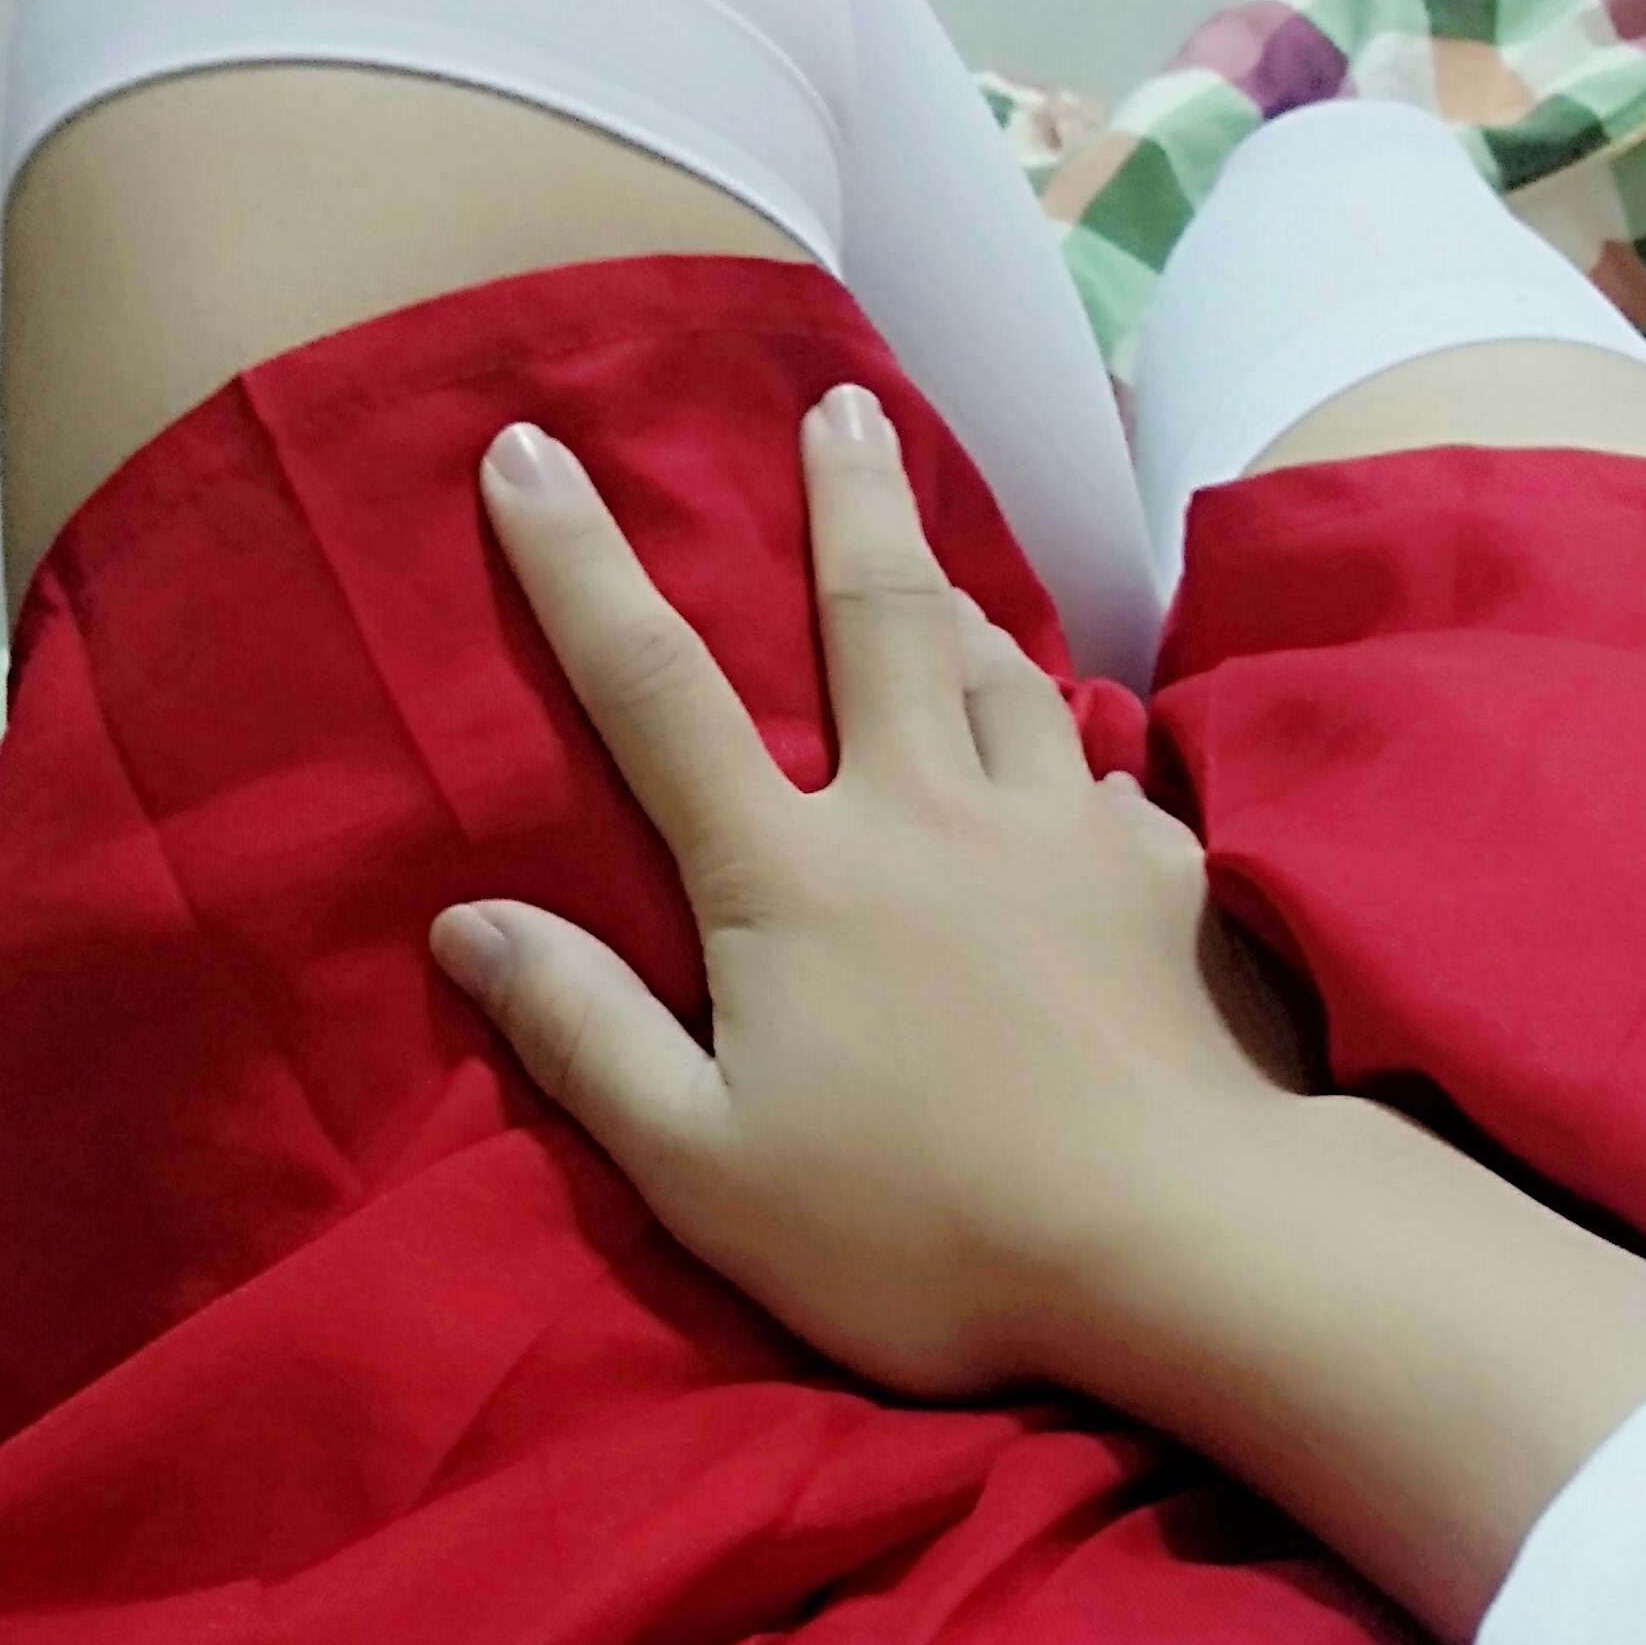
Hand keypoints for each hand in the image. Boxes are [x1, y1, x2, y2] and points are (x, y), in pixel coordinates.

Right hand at [430, 390, 1317, 1398]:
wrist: (1179, 1242)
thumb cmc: (923, 1231)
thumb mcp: (708, 1167)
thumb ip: (587, 1036)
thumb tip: (467, 922)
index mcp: (793, 876)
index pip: (654, 690)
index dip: (578, 564)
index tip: (530, 449)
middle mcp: (928, 815)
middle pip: (875, 616)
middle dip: (845, 499)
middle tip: (841, 402)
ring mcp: (1061, 834)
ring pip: (1007, 675)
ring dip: (965, 605)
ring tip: (944, 567)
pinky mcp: (1165, 881)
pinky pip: (1112, 780)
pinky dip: (1082, 754)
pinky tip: (1087, 769)